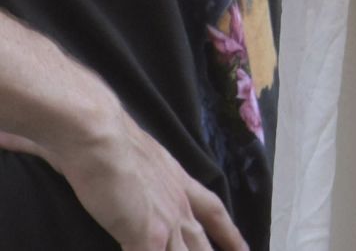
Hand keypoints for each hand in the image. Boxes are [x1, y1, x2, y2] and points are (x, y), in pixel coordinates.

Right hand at [0, 108, 247, 250]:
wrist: (97, 130)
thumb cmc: (105, 137)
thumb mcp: (133, 156)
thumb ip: (134, 173)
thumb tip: (120, 180)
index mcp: (178, 181)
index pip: (213, 210)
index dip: (230, 233)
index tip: (245, 248)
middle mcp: (178, 202)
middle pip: (204, 244)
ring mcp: (166, 221)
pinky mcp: (146, 235)